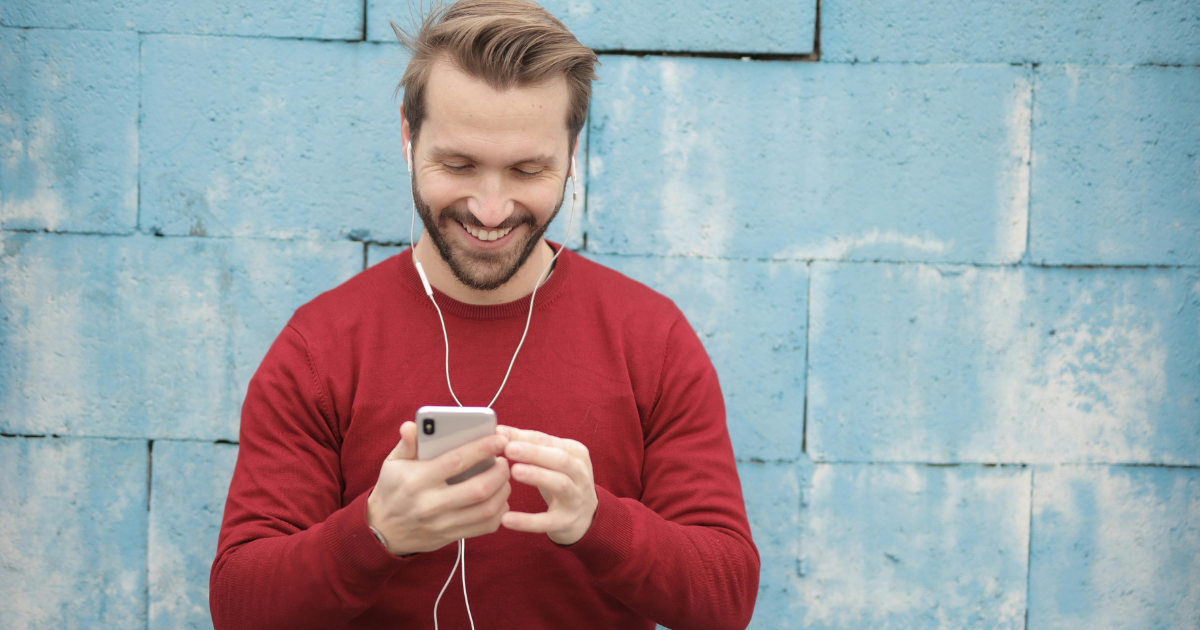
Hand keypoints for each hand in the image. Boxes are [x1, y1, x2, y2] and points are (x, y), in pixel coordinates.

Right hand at [366, 421, 510, 555]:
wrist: (382, 530)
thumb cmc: (392, 488)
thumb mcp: (393, 463)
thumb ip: (407, 444)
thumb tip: (412, 426)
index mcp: (418, 480)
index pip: (456, 461)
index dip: (482, 449)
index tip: (500, 439)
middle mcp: (431, 504)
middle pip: (478, 489)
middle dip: (499, 472)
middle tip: (504, 461)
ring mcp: (442, 523)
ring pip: (486, 510)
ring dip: (503, 492)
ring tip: (503, 478)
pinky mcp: (451, 536)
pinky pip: (484, 527)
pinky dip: (499, 513)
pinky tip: (498, 499)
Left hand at [497, 425, 597, 545]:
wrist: (586, 516)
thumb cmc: (561, 480)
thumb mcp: (550, 460)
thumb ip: (529, 445)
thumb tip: (499, 431)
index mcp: (575, 453)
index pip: (548, 441)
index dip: (524, 437)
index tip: (500, 433)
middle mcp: (580, 473)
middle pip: (560, 459)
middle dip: (534, 453)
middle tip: (509, 448)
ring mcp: (576, 498)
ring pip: (560, 484)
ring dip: (537, 476)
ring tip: (514, 471)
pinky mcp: (566, 521)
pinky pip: (547, 521)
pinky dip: (527, 521)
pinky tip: (506, 519)